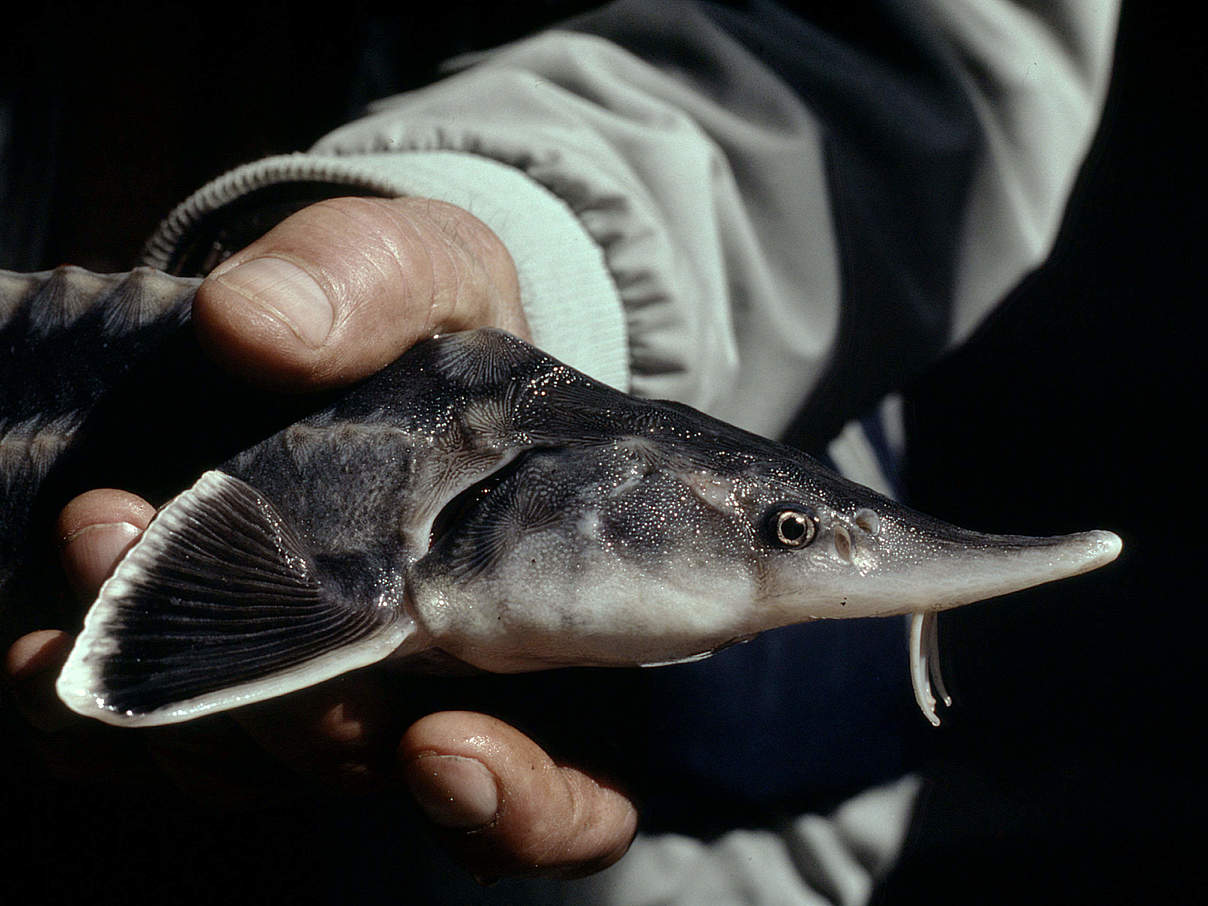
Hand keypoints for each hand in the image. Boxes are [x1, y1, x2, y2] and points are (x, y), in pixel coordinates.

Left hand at [3, 197, 635, 879]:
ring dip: (166, 694)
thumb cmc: (427, 313)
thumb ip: (370, 286)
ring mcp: (315, 689)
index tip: (443, 747)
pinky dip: (89, 718)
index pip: (577, 788)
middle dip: (280, 703)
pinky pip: (152, 747)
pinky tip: (38, 639)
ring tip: (97, 533)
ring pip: (246, 768)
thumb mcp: (424, 268)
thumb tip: (253, 326)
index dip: (526, 811)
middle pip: (367, 770)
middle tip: (193, 555)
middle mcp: (431, 684)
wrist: (345, 324)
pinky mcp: (216, 677)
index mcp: (538, 623)